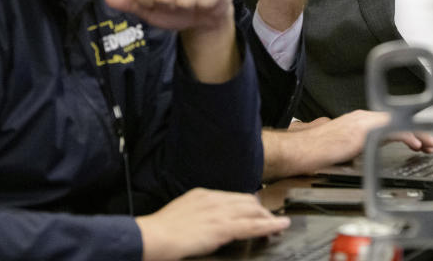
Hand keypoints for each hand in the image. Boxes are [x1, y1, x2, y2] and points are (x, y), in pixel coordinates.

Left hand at [105, 0, 237, 82]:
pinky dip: (202, 5)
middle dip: (168, 5)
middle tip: (174, 2)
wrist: (203, 14)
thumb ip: (129, 2)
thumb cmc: (173, 7)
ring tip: (188, 1)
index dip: (146, 1)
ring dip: (185, 6)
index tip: (153, 1)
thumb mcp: (148, 8)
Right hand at [136, 188, 289, 260]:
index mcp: (203, 195)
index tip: (254, 211)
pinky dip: (269, 225)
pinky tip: (280, 226)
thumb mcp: (180, 213)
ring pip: (253, 211)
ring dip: (267, 218)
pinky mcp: (223, 228)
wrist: (153, 237)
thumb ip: (196, 214)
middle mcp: (214, 199)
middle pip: (246, 200)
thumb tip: (204, 223)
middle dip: (260, 210)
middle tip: (270, 220)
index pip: (232, 197)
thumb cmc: (160, 231)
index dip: (247, 205)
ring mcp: (219, 213)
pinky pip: (252, 226)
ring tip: (279, 225)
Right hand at [262, 110, 432, 180]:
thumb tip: (360, 154)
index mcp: (356, 121)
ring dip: (416, 134)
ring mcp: (363, 122)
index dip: (404, 130)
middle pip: (395, 120)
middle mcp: (361, 117)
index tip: (416, 141)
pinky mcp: (364, 130)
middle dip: (415, 131)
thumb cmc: (314, 152)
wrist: (301, 151)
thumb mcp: (340, 148)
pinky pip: (392, 129)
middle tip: (428, 143)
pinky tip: (415, 144)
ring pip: (397, 123)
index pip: (386, 122)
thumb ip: (353, 147)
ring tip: (427, 145)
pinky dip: (408, 136)